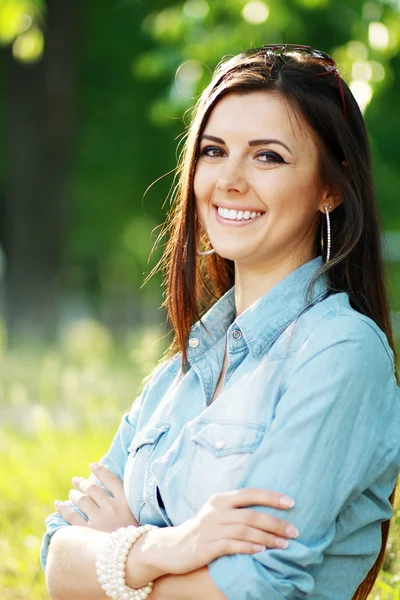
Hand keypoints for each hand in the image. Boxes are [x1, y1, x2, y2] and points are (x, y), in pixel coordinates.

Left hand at [54, 463, 138, 530]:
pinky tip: (59, 504)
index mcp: (125, 501)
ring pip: (82, 500)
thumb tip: (110, 489)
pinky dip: (63, 509)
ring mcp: (99, 519)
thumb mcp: (136, 516)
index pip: (111, 478)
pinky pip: (71, 517)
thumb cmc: (135, 538)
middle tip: (76, 480)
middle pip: (93, 488)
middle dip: (82, 482)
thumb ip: (125, 502)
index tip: (92, 465)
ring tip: (71, 493)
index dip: (100, 470)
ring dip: (74, 495)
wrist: (133, 559)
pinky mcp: (88, 533)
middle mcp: (112, 507)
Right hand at [144, 488, 298, 576]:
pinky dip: (249, 547)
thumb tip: (268, 512)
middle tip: (294, 531)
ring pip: (245, 530)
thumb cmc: (200, 531)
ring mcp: (210, 528)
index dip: (271, 496)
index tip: (291, 503)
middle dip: (276, 522)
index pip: (249, 493)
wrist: (170, 547)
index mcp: (220, 499)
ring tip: (284, 545)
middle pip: (251, 514)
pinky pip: (232, 546)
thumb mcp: (216, 514)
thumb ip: (237, 511)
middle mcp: (216, 511)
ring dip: (267, 538)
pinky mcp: (206, 546)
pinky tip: (262, 552)